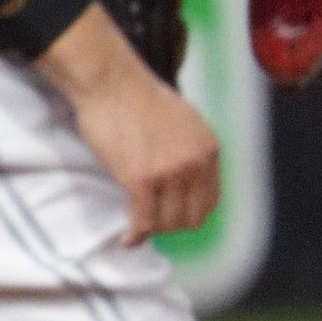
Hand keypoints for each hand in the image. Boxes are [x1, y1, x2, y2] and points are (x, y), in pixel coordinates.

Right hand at [37, 4, 220, 243]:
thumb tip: (180, 178)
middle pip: (192, 218)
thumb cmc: (136, 97)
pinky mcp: (142, 179)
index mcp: (208, 149)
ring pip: (168, 222)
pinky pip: (143, 219)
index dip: (190, 214)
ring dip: (152, 229)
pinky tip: (127, 237)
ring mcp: (170, 173)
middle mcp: (195, 164)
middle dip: (171, 226)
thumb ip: (187, 151)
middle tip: (151, 223)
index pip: (211, 201)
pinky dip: (136, 233)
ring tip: (137, 226)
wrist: (111, 83)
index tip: (171, 215)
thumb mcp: (181, 122)